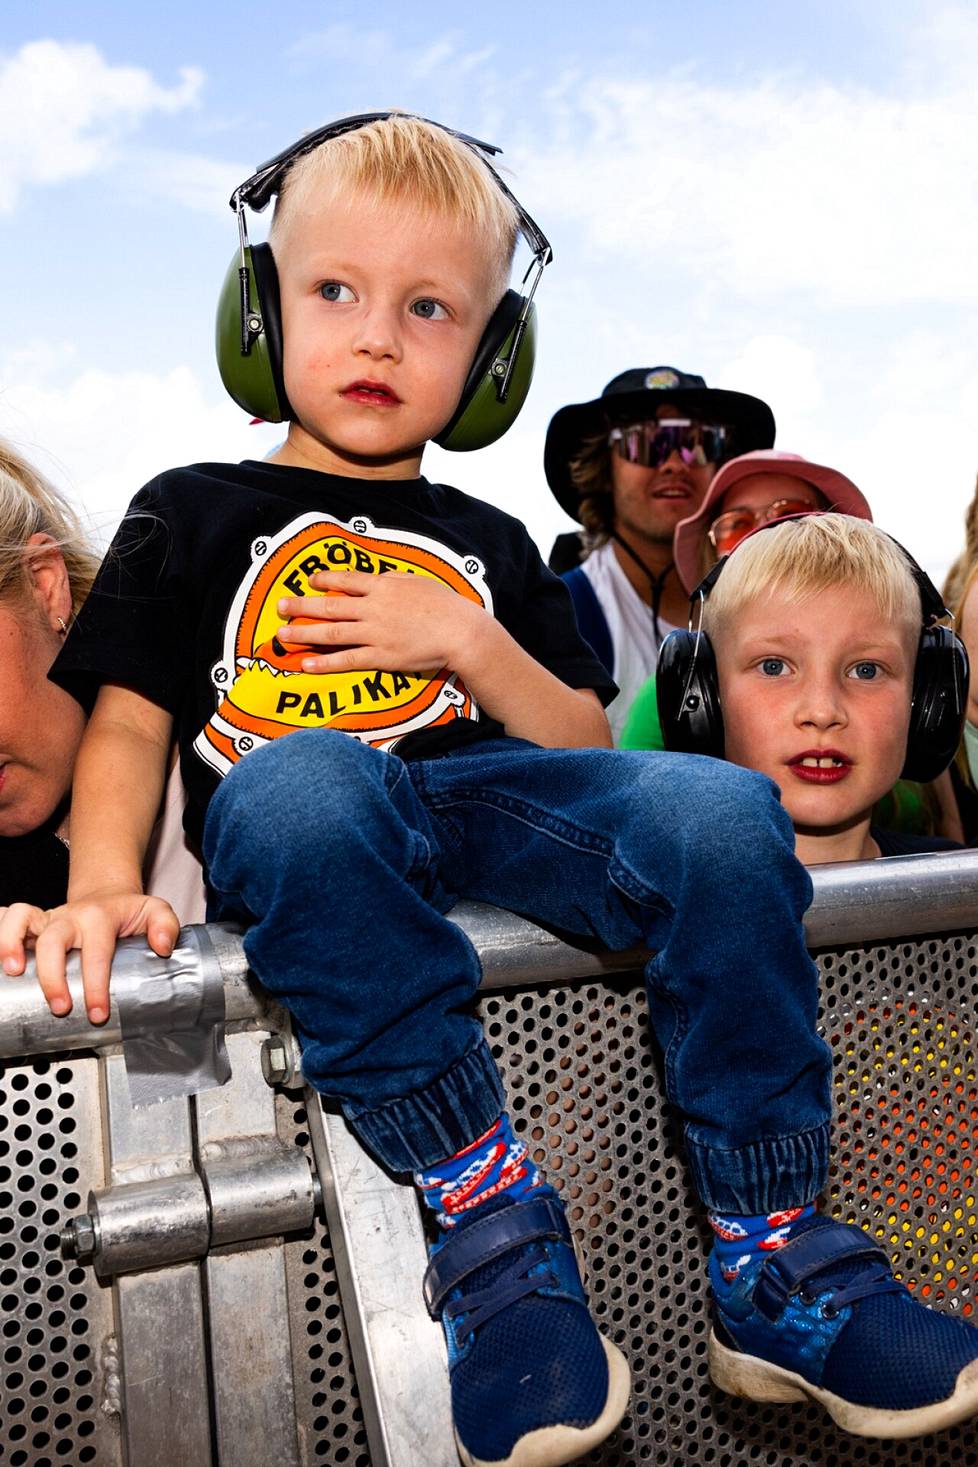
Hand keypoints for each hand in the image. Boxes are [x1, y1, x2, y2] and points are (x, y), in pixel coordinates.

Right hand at [0, 892, 180, 1024]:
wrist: (105, 896)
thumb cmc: (127, 912)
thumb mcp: (154, 912)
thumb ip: (165, 926)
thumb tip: (163, 947)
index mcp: (99, 918)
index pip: (96, 953)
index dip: (95, 985)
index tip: (97, 1013)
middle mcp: (69, 917)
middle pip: (53, 941)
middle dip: (53, 977)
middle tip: (60, 1007)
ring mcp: (47, 920)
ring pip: (21, 920)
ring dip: (11, 943)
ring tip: (12, 972)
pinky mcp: (32, 925)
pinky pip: (8, 919)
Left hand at [275, 570, 486, 676]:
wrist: (462, 631)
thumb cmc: (446, 605)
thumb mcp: (418, 582)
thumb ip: (394, 580)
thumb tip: (378, 578)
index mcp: (384, 586)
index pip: (347, 580)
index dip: (326, 579)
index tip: (310, 580)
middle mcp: (374, 608)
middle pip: (330, 606)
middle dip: (301, 605)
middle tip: (280, 606)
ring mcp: (376, 633)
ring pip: (332, 632)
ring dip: (304, 633)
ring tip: (282, 635)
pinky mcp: (382, 656)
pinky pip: (347, 659)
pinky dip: (325, 662)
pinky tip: (306, 664)